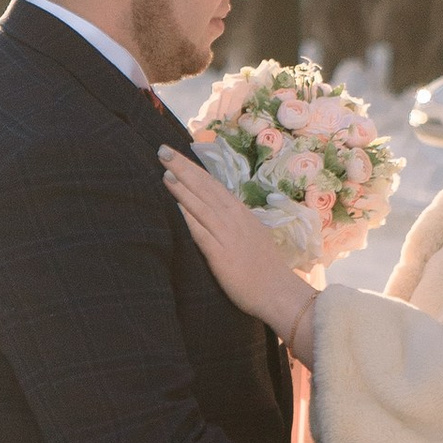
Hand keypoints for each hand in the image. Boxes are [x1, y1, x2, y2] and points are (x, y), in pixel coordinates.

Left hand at [159, 145, 317, 348]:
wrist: (278, 292)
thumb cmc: (266, 268)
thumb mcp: (252, 235)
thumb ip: (235, 223)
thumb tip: (218, 212)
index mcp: (241, 213)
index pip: (214, 185)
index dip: (194, 169)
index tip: (176, 156)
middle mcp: (234, 219)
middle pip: (205, 188)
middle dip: (183, 168)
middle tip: (163, 150)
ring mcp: (228, 235)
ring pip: (201, 205)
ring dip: (182, 187)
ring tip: (165, 170)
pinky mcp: (221, 254)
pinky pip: (201, 232)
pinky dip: (189, 216)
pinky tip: (175, 205)